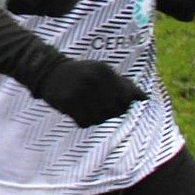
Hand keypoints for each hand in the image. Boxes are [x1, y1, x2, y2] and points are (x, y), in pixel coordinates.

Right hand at [32, 58, 146, 126]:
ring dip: (95, 118)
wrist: (50, 72)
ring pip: (99, 119)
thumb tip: (144, 98)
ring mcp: (79, 90)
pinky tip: (78, 112)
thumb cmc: (83, 74)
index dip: (122, 106)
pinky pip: (84, 122)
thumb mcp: (103, 73)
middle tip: (98, 107)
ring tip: (87, 108)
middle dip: (109, 113)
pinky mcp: (67, 101)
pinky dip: (83, 121)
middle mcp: (92, 79)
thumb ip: (125, 85)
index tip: (111, 102)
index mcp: (104, 71)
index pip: (125, 101)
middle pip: (113, 111)